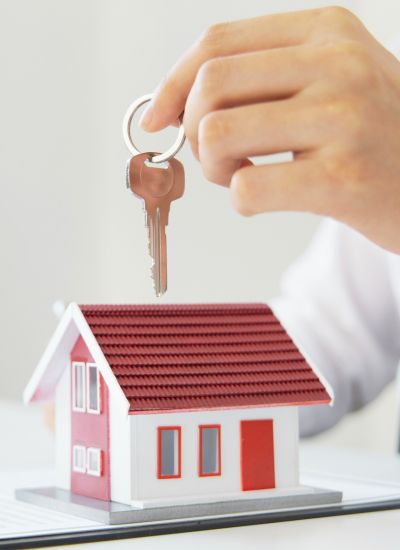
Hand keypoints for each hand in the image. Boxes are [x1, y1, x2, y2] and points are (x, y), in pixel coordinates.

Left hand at [139, 7, 399, 252]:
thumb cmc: (373, 136)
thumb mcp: (329, 81)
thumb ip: (259, 81)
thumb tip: (170, 107)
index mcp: (327, 32)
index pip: (217, 44)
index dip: (172, 85)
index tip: (157, 118)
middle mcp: (337, 64)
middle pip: (210, 86)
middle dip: (195, 130)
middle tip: (218, 156)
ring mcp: (343, 119)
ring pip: (219, 134)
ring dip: (214, 168)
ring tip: (243, 175)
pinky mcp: (343, 178)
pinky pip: (247, 189)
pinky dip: (242, 201)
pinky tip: (267, 198)